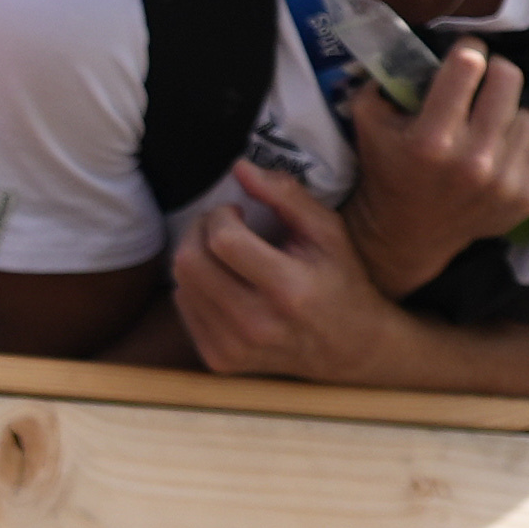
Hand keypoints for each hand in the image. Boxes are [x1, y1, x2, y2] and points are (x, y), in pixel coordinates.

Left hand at [166, 158, 406, 382]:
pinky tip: (222, 281)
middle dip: (197, 231)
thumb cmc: (340, 279)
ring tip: (222, 251)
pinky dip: (194, 287)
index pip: (223, 241)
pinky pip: (183, 309)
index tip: (235, 212)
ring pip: (181, 285)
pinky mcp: (217, 360)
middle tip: (219, 224)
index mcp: (289, 289)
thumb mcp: (328, 231)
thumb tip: (239, 167)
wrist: (348, 346)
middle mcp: (256, 323)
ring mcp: (233, 347)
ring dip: (194, 257)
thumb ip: (287, 195)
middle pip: (191, 263)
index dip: (219, 216)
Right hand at [335, 33, 528, 300]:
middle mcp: (473, 160)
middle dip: (495, 74)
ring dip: (506, 116)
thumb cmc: (386, 176)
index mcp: (431, 140)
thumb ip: (381, 85)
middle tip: (483, 83)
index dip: (467, 52)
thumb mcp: (368, 128)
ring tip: (484, 130)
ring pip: (527, 114)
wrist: (403, 239)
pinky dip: (520, 147)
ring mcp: (505, 180)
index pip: (469, 65)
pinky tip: (496, 158)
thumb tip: (407, 52)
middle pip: (509, 79)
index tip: (465, 56)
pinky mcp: (528, 196)